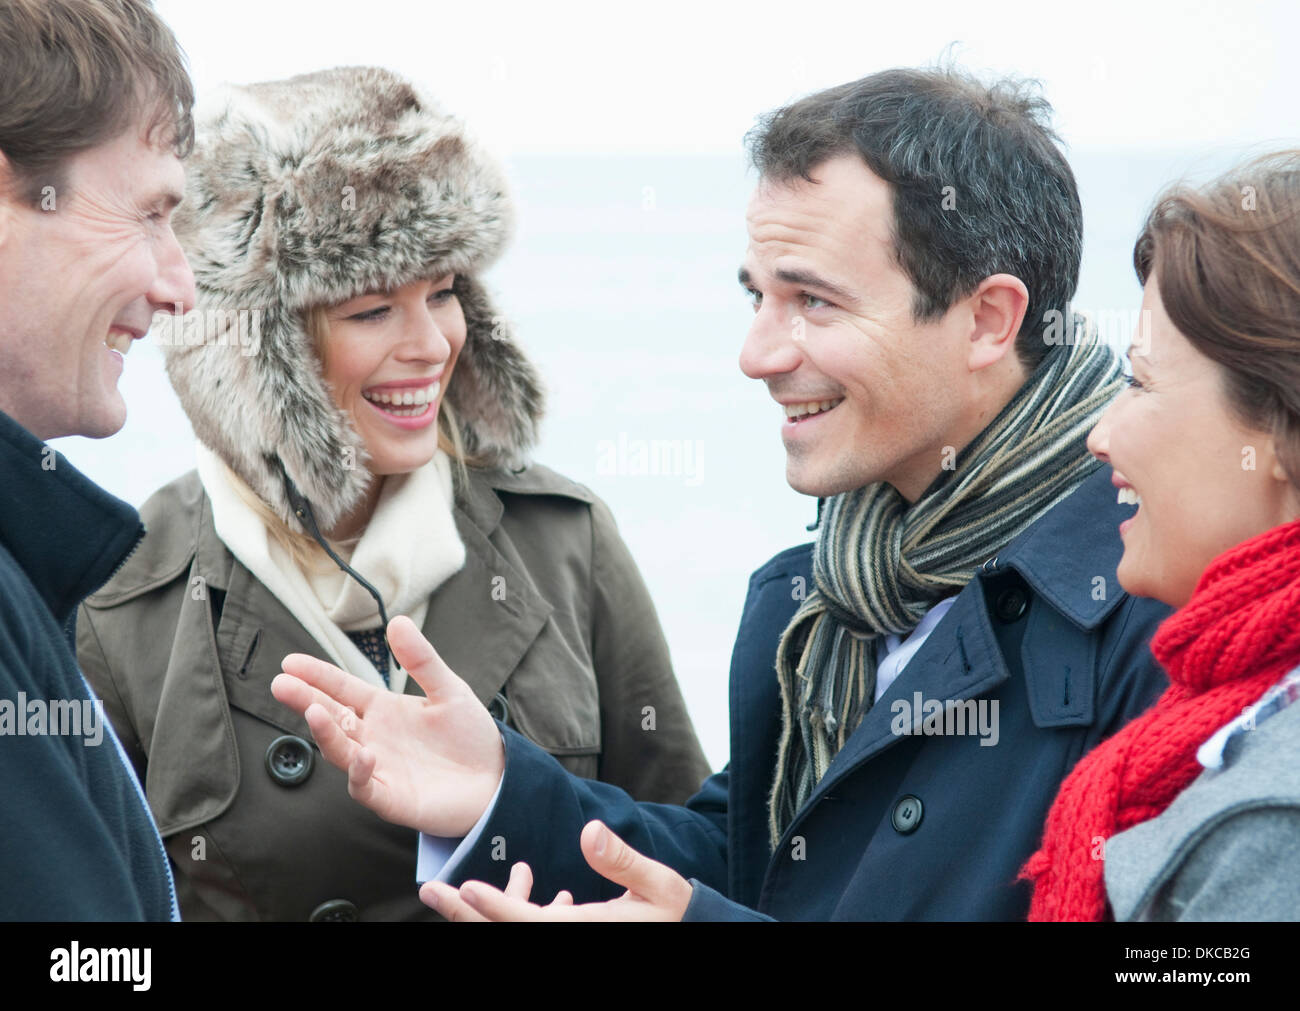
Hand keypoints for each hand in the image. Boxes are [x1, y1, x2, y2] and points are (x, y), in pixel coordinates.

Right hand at [271, 615, 503, 836]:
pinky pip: (364, 787)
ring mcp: (378, 768)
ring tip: (315, 712)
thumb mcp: (449, 690)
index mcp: (383, 710)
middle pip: (332, 717)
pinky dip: (359, 772)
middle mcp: (373, 737)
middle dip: (306, 700)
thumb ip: (421, 660)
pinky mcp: (390, 797)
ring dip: (327, 733)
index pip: (341, 689)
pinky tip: (364, 754)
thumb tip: (398, 621)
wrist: (497, 779)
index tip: (290, 662)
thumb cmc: (470, 736)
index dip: (317, 676)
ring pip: (341, 751)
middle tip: (281, 684)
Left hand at [420, 820, 692, 920]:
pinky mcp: (571, 940)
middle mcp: (568, 943)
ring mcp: (566, 945)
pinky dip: (519, 911)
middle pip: (505, 934)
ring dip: (486, 912)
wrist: (690, 935)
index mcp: (586, 931)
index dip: (493, 906)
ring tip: (463, 888)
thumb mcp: (658, 884)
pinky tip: (531, 886)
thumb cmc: (675, 913)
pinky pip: (532, 929)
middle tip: (432, 890)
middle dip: (464, 914)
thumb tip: (588, 831)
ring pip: (512, 933)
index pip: (528, 923)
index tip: (464, 886)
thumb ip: (621, 860)